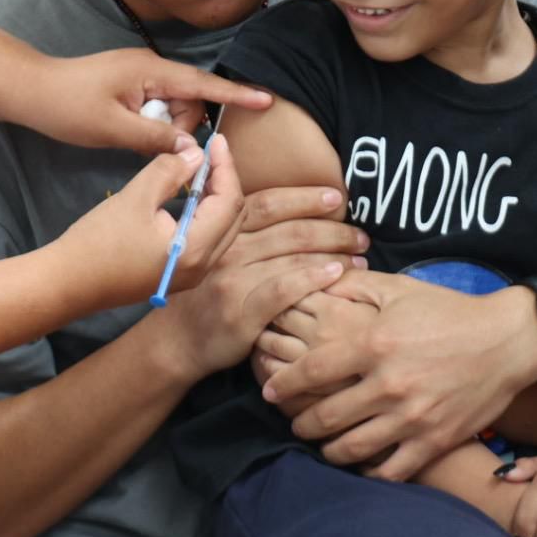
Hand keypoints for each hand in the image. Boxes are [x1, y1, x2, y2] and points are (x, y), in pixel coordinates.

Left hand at [23, 49, 271, 154]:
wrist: (31, 91)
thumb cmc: (67, 107)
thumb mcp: (112, 128)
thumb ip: (155, 138)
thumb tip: (192, 149)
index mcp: (151, 71)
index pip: (202, 84)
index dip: (235, 95)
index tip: (267, 99)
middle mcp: (151, 67)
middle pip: (189, 101)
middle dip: (179, 126)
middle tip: (146, 140)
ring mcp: (141, 75)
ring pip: (173, 107)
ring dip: (163, 127)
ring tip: (129, 135)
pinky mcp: (131, 85)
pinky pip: (156, 107)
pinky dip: (151, 124)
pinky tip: (129, 133)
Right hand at [57, 135, 244, 308]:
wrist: (68, 283)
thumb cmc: (99, 240)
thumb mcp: (135, 197)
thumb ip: (169, 172)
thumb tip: (195, 154)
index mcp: (196, 249)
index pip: (229, 201)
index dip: (225, 166)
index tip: (216, 139)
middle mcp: (202, 266)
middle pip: (233, 218)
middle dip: (225, 181)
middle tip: (209, 153)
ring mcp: (190, 275)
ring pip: (221, 230)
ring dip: (215, 198)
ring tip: (199, 169)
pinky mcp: (175, 276)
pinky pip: (205, 240)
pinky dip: (203, 215)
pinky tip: (187, 197)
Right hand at [156, 186, 367, 380]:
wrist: (176, 340)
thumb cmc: (205, 293)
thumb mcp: (215, 253)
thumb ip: (245, 231)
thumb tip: (291, 209)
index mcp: (223, 231)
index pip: (268, 203)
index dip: (304, 197)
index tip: (336, 196)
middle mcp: (227, 250)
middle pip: (288, 229)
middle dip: (332, 229)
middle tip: (360, 235)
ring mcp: (232, 280)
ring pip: (292, 256)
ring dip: (333, 254)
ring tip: (360, 259)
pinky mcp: (240, 311)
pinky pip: (284, 289)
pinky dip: (313, 279)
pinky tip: (336, 276)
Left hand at [258, 271, 536, 480]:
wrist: (507, 340)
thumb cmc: (448, 310)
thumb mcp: (397, 288)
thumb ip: (352, 286)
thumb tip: (313, 283)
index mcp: (374, 344)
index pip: (311, 371)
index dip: (283, 385)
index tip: (270, 391)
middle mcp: (389, 384)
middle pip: (325, 416)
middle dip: (300, 423)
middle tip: (293, 421)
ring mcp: (413, 417)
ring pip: (353, 448)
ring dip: (328, 450)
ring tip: (322, 443)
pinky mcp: (435, 440)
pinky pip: (391, 470)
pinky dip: (370, 471)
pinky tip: (361, 462)